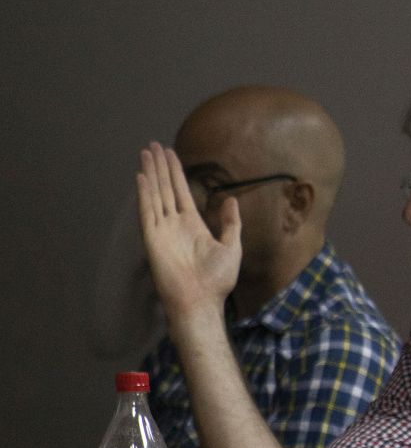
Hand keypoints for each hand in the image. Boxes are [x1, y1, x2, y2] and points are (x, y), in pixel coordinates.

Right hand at [136, 143, 240, 318]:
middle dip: (160, 167)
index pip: (180, 192)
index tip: (169, 154)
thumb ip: (231, 222)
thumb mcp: (231, 246)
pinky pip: (147, 212)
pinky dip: (145, 195)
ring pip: (155, 195)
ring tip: (146, 153)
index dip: (175, 172)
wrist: (202, 302)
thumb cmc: (217, 281)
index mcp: (192, 224)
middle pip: (165, 188)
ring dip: (150, 174)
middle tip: (153, 145)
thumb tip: (231, 199)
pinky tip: (142, 177)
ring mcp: (162, 230)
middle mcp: (174, 224)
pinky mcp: (153, 239)